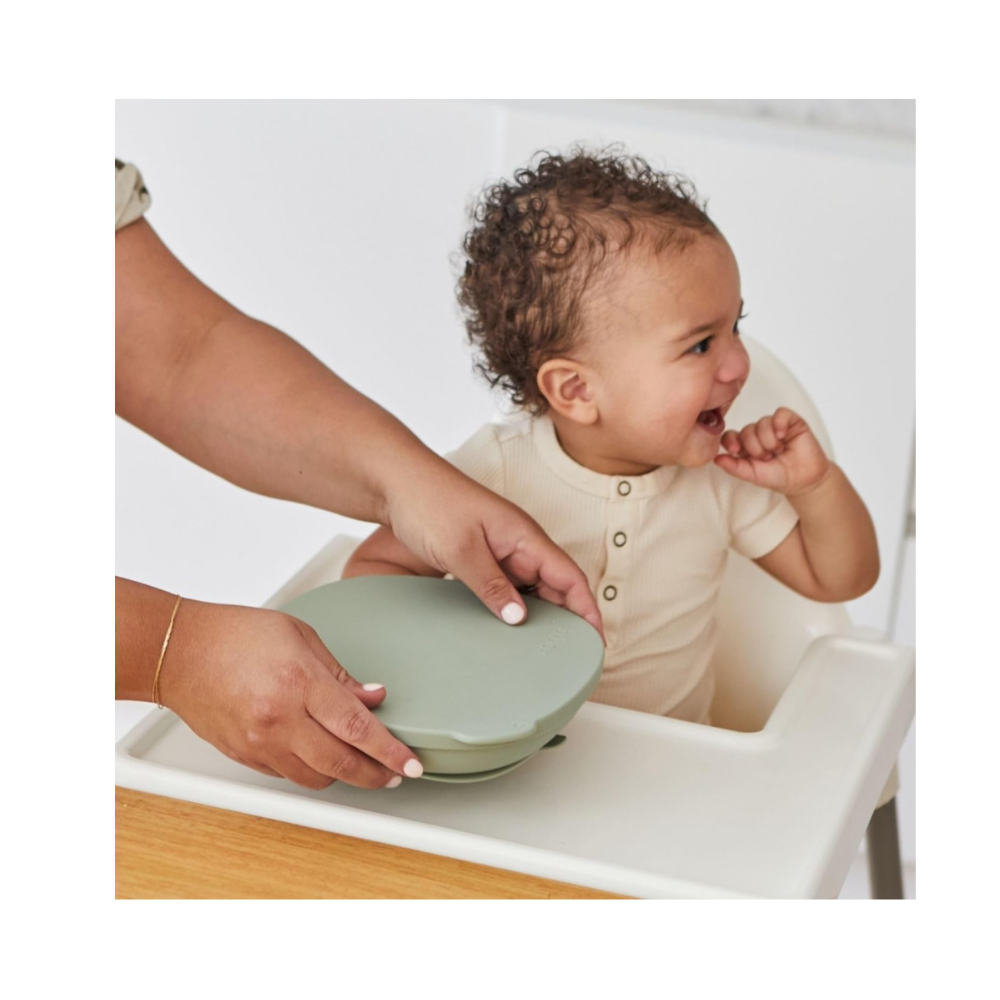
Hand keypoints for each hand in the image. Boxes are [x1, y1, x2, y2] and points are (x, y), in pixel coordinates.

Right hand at [160, 599, 423, 788]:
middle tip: (396, 773)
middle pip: (341, 763)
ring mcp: (259, 742)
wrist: (178, 652)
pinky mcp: (245, 756)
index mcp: (299, 683)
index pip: (357, 727)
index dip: (390, 750)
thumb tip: (373, 697)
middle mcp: (279, 719)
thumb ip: (340, 674)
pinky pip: (289, 775)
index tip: (411, 763)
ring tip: (363, 765)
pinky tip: (323, 757)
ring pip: (315, 778)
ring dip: (344, 775)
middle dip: (376, 774)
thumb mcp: (300, 637)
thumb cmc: (235, 634)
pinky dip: (311, 770)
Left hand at [385, 466, 604, 640]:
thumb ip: (491, 585)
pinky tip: (508, 628)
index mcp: (524, 535)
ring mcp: (501, 549)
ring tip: (544, 649)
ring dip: (542, 615)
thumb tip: (520, 619)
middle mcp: (519, 543)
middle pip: (556, 585)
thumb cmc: (429, 502)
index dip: (587, 609)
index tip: (596, 641)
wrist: (396, 481)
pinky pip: (508, 586)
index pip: (570, 576)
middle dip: (569, 618)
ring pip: (532, 588)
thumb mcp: (461, 549)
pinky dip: (515, 607)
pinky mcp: (482, 555)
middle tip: (570, 656)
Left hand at [714, 407, 830, 495]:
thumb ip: (734, 467)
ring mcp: (774, 426)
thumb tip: (716, 459)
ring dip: (769, 441)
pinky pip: (780, 414)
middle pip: (747, 430)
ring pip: (762, 423)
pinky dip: (779, 425)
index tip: (735, 450)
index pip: (730, 435)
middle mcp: (758, 433)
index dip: (730, 440)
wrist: (804, 480)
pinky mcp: (790, 421)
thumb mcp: (752, 475)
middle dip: (756, 447)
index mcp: (745, 445)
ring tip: (778, 451)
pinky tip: (783, 437)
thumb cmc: (779, 476)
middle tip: (767, 458)